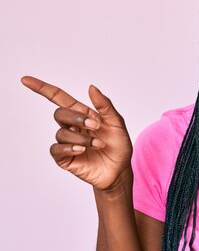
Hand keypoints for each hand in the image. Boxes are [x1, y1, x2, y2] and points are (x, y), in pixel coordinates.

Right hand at [21, 76, 132, 190]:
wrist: (120, 170)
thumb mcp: (117, 123)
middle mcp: (73, 126)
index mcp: (83, 114)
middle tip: (96, 126)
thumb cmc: (119, 146)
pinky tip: (82, 150)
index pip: (59, 98)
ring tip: (98, 144)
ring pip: (61, 133)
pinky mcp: (64, 158)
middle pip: (59, 114)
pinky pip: (56, 149)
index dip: (42, 88)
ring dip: (82, 137)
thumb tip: (91, 87)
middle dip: (76, 118)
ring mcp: (67, 142)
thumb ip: (105, 105)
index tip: (26, 80)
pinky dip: (69, 147)